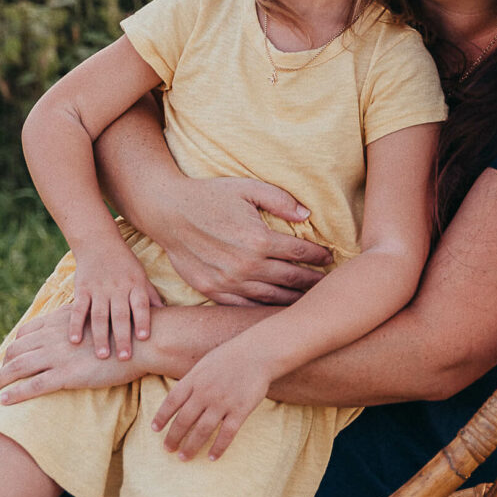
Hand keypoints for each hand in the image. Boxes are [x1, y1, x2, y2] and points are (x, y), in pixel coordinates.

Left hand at [0, 306, 144, 403]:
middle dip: (4, 362)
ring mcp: (58, 356)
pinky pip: (31, 386)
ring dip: (1, 379)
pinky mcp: (66, 375)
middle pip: (16, 349)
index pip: (26, 332)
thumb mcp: (99, 316)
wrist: (143, 341)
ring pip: (18, 367)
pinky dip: (14, 394)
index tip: (11, 356)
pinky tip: (4, 401)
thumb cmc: (127, 330)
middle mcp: (54, 336)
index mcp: (61, 321)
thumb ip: (83, 320)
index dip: (15, 344)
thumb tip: (79, 326)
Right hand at [70, 244, 162, 359]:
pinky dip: (75, 325)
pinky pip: (78, 309)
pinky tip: (75, 341)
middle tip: (125, 357)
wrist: (98, 242)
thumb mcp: (141, 276)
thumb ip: (150, 296)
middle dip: (122, 336)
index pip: (140, 304)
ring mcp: (98, 289)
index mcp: (134, 285)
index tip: (144, 337)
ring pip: (99, 315)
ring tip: (103, 356)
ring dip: (100, 336)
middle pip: (120, 314)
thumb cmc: (124, 263)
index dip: (142, 320)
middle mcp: (117, 288)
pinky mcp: (82, 289)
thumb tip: (166, 314)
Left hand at [150, 341, 270, 460]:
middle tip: (168, 449)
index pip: (172, 401)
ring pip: (202, 430)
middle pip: (184, 420)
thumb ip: (192, 380)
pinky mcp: (240, 410)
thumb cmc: (232, 355)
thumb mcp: (205, 363)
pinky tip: (212, 457)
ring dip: (191, 446)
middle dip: (173, 437)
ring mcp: (223, 402)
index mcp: (195, 379)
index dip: (162, 417)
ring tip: (184, 457)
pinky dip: (218, 448)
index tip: (155, 430)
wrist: (259, 352)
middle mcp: (205, 392)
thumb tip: (180, 398)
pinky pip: (226, 434)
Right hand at [156, 176, 332, 305]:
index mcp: (258, 239)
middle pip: (291, 278)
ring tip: (309, 299)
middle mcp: (246, 265)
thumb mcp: (247, 188)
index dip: (318, 256)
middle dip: (313, 281)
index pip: (300, 252)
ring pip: (272, 297)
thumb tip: (307, 214)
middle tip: (327, 284)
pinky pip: (245, 306)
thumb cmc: (209, 196)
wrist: (168, 211)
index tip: (328, 258)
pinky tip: (276, 308)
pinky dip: (264, 309)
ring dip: (294, 299)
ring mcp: (229, 281)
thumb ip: (279, 199)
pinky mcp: (213, 290)